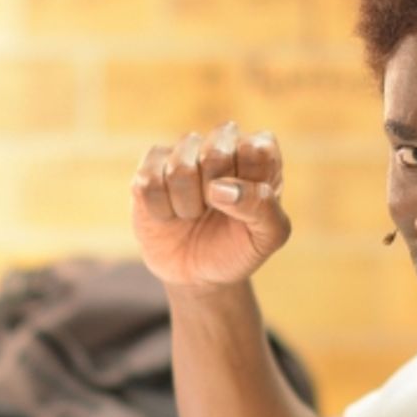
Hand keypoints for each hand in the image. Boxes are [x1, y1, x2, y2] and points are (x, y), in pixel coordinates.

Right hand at [130, 122, 291, 290]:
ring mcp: (182, 153)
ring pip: (179, 168)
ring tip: (193, 214)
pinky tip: (170, 215)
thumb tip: (219, 187)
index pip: (257, 148)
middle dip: (214, 196)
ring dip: (187, 205)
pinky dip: (161, 211)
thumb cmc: (238, 247)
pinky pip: (148, 182)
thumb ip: (263, 207)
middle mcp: (221, 142)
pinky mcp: (149, 168)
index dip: (248, 184)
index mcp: (258, 151)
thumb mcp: (268, 237)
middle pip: (215, 152)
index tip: (246, 207)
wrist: (198, 273)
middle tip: (216, 210)